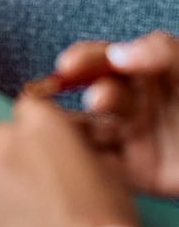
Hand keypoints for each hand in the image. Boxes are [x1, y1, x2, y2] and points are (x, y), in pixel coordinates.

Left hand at [0, 97, 138, 226]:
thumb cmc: (105, 217)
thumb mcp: (100, 164)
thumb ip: (71, 143)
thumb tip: (61, 143)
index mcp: (44, 120)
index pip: (24, 112)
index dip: (32, 139)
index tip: (39, 160)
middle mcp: (10, 134)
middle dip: (9, 157)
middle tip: (26, 190)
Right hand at [55, 31, 178, 196]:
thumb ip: (160, 51)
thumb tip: (117, 55)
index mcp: (140, 73)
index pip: (99, 61)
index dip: (81, 60)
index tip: (67, 65)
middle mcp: (130, 104)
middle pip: (92, 96)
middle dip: (87, 96)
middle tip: (98, 99)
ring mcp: (131, 139)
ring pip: (88, 132)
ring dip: (75, 130)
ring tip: (76, 132)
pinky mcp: (135, 174)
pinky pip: (102, 168)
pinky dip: (85, 164)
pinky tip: (77, 160)